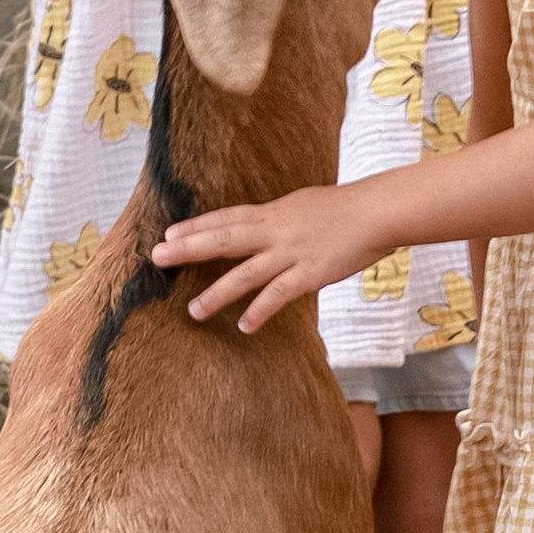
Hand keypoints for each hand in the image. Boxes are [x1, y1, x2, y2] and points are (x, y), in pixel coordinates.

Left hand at [152, 185, 383, 332]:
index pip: (227, 218)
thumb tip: (265, 226)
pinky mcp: (309, 273)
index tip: (169, 234)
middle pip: (224, 239)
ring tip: (193, 311)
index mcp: (274, 212)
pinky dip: (260, 311)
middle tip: (156, 257)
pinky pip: (279, 295)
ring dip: (217, 292)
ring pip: (245, 273)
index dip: (197, 226)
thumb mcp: (305, 206)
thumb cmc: (347, 208)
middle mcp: (275, 230)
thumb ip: (282, 219)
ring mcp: (291, 252)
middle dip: (189, 248)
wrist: (377, 212)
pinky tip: (244, 326)